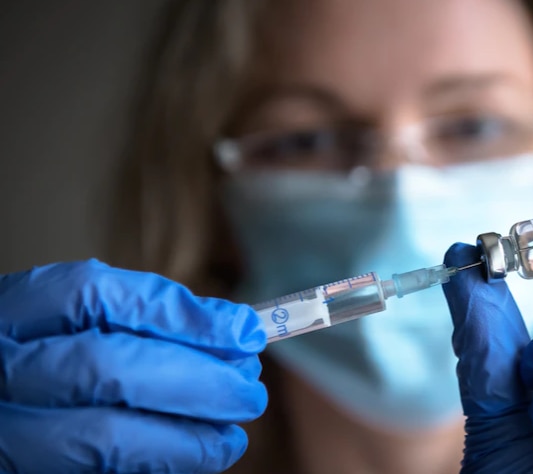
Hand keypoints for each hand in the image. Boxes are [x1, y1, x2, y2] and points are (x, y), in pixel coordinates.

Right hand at [0, 260, 267, 472]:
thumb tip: (237, 332)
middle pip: (107, 366)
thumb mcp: (80, 326)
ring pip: (104, 437)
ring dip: (186, 437)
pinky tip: (196, 454)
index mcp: (14, 313)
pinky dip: (161, 463)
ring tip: (232, 435)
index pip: (93, 295)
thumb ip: (144, 323)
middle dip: (195, 380)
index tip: (245, 331)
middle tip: (249, 392)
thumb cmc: (52, 364)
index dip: (179, 313)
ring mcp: (4, 434)